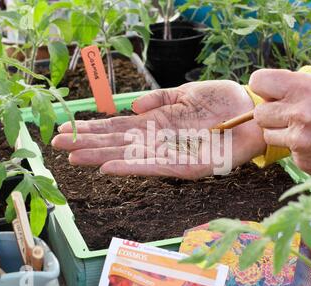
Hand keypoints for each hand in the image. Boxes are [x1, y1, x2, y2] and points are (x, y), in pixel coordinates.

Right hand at [52, 80, 265, 178]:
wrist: (253, 112)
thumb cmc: (222, 102)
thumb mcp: (187, 93)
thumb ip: (160, 99)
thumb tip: (133, 105)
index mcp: (158, 123)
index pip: (118, 126)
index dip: (93, 128)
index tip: (67, 128)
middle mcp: (159, 140)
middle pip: (116, 142)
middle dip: (87, 143)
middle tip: (57, 143)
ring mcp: (171, 153)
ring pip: (129, 156)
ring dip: (100, 156)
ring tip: (74, 156)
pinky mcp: (188, 166)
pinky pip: (155, 166)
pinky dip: (131, 167)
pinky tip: (110, 166)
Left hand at [250, 69, 310, 176]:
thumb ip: (300, 88)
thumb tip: (274, 91)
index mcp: (308, 89)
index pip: (259, 81)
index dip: (263, 87)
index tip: (271, 92)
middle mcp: (300, 114)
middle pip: (259, 113)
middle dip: (270, 113)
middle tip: (288, 114)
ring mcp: (299, 141)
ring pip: (268, 135)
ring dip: (280, 132)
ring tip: (305, 130)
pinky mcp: (302, 161)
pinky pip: (287, 152)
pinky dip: (297, 149)